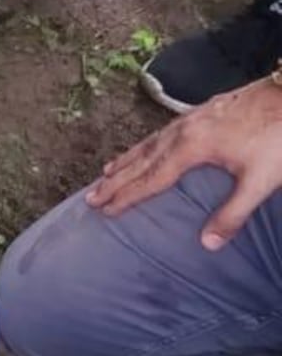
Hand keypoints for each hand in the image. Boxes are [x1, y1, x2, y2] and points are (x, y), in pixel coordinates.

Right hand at [86, 77, 281, 248]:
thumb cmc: (278, 136)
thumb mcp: (260, 180)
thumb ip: (233, 213)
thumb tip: (208, 244)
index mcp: (192, 148)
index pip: (151, 178)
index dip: (127, 196)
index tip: (105, 209)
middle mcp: (183, 131)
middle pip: (141, 160)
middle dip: (115, 181)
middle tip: (91, 198)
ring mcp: (190, 117)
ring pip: (149, 143)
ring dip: (126, 161)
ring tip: (106, 173)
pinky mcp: (201, 111)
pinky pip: (162, 132)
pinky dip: (145, 144)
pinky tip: (147, 147)